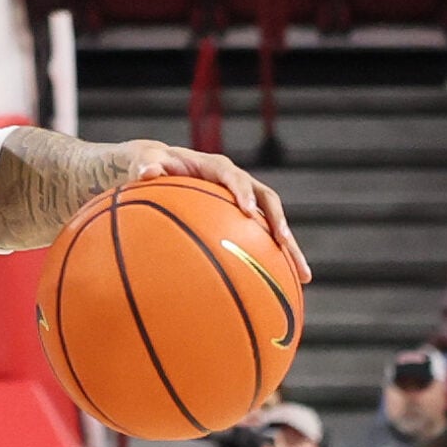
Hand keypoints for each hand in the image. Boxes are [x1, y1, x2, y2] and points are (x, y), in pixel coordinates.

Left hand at [117, 140, 310, 282]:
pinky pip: (261, 239)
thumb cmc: (149, 163)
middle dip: (279, 223)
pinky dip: (273, 260)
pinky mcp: (243, 219)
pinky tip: (282, 287)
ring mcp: (244, 202)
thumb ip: (145, 165)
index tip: (248, 212)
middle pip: (268, 202)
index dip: (244, 193)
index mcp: (217, 168)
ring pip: (274, 224)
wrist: (159, 165)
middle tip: (284, 244)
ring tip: (304, 276)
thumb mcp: (142, 159)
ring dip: (290, 248)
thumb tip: (146, 171)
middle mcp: (237, 183)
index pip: (235, 178)